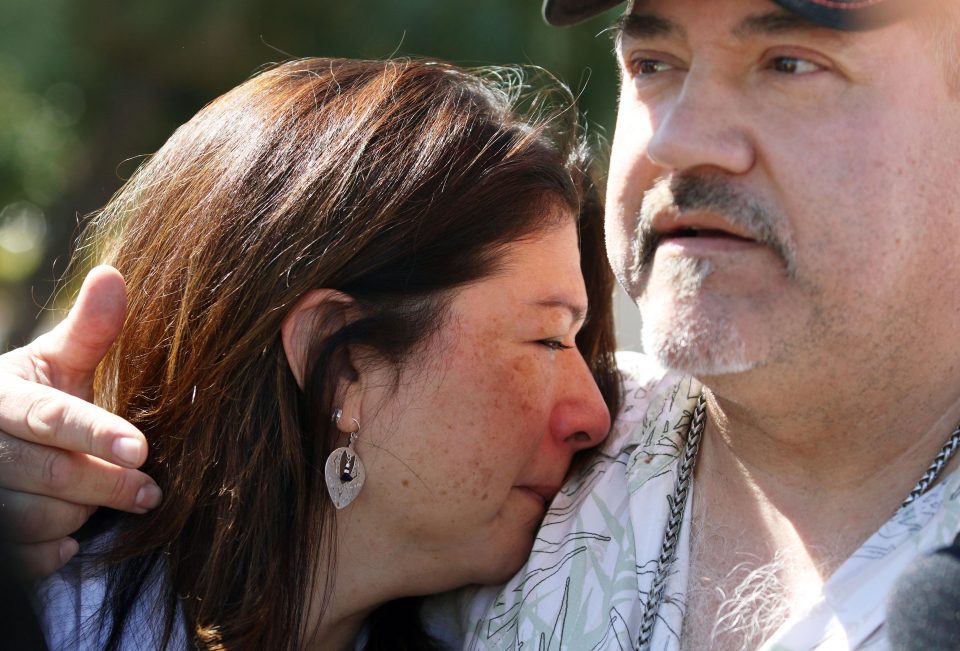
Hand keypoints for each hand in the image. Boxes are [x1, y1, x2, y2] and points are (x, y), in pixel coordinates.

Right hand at [0, 265, 160, 578]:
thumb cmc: (40, 397)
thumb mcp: (61, 363)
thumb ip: (90, 331)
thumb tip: (114, 274)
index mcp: (1, 397)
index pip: (51, 418)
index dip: (97, 433)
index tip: (142, 449)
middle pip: (50, 473)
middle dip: (108, 484)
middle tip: (152, 489)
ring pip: (36, 517)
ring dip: (82, 514)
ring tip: (109, 497)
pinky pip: (23, 557)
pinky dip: (53, 551)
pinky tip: (72, 537)